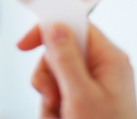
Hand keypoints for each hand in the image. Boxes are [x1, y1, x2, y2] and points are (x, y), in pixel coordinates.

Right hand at [17, 23, 136, 118]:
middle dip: (49, 77)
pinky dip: (53, 111)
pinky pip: (58, 96)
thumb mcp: (81, 97)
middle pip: (61, 53)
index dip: (51, 29)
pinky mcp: (85, 103)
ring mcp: (94, 87)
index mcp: (110, 59)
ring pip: (55, 77)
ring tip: (60, 117)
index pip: (77, 26)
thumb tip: (55, 29)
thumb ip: (66, 60)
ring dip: (50, 99)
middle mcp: (103, 69)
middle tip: (53, 96)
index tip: (27, 43)